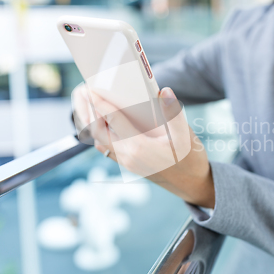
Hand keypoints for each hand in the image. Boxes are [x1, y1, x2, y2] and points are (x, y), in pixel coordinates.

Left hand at [74, 86, 214, 207]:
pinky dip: (98, 133)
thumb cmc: (189, 159)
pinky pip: (105, 147)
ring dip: (90, 122)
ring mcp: (125, 161)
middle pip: (97, 131)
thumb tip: (164, 91)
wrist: (191, 184)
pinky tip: (100, 121)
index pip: (114, 121)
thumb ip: (173, 112)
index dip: (101, 103)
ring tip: (87, 103)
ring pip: (98, 140)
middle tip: (82, 91)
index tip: (90, 88)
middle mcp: (127, 156)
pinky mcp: (127, 163)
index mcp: (139, 147)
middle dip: (87, 111)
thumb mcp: (185, 135)